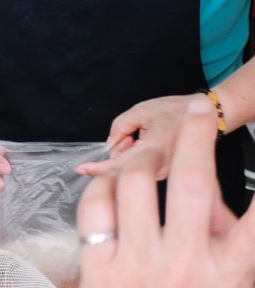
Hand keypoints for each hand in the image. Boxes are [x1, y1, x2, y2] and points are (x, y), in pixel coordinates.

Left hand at [75, 100, 254, 287]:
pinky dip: (100, 190)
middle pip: (193, 178)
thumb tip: (212, 205)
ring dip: (139, 160)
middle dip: (195, 132)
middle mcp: (189, 263)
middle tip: (194, 111)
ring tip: (141, 159)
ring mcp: (141, 266)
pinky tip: (106, 191)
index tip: (253, 133)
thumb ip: (228, 250)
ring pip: (136, 184)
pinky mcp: (100, 273)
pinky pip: (95, 211)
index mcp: (233, 271)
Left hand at [76, 94, 205, 178]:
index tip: (81, 168)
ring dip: (125, 157)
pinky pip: (139, 172)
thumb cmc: (175, 111)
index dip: (96, 168)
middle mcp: (158, 168)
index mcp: (153, 150)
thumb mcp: (142, 111)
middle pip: (120, 171)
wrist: (208, 116)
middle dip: (115, 155)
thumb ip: (119, 128)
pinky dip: (133, 160)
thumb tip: (108, 146)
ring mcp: (162, 175)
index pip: (117, 166)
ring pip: (129, 172)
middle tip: (128, 136)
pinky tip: (143, 146)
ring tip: (138, 138)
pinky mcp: (163, 176)